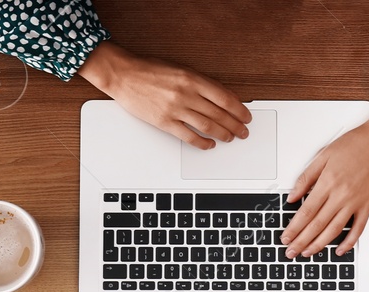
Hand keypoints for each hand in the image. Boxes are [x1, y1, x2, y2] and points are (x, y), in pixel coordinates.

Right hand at [77, 41, 250, 149]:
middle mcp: (186, 94)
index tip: (246, 116)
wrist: (123, 74)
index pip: (225, 98)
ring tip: (230, 138)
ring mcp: (175, 109)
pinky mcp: (164, 122)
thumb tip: (219, 98)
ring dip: (223, 134)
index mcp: (193, 78)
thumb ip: (199, 83)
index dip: (239, 110)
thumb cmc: (149, 70)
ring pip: (208, 126)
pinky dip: (202, 143)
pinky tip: (209, 145)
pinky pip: (188, 136)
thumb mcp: (180, 69)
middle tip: (243, 131)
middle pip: (220, 114)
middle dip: (235, 125)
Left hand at [281, 94, 368, 257]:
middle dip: (301, 241)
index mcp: (328, 182)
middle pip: (317, 224)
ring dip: (319, 245)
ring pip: (334, 230)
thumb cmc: (356, 143)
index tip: (285, 237)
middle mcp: (341, 194)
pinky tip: (339, 250)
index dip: (294, 228)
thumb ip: (306, 177)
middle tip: (290, 252)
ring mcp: (356, 201)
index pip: (305, 212)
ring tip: (307, 253)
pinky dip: (349, 242)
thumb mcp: (324, 154)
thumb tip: (292, 196)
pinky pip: (358, 228)